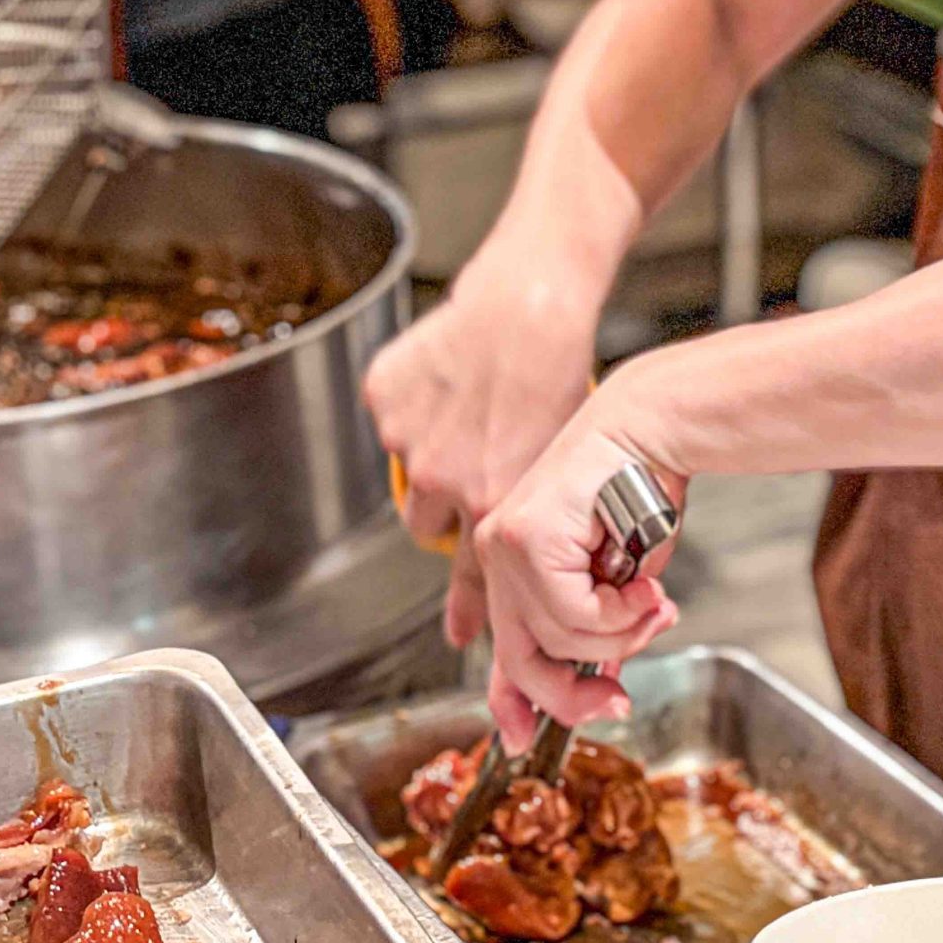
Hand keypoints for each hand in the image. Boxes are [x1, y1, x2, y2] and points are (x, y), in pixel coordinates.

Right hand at [365, 259, 602, 648]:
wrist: (530, 306)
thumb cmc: (556, 371)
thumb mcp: (558, 455)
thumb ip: (529, 505)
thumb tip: (524, 543)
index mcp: (490, 499)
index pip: (470, 574)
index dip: (465, 609)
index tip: (461, 637)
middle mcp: (441, 479)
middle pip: (424, 519)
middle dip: (443, 501)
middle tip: (467, 462)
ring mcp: (407, 437)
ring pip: (408, 462)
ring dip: (430, 444)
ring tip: (467, 406)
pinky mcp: (385, 396)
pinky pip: (393, 412)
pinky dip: (414, 399)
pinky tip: (450, 375)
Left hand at [472, 379, 685, 748]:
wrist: (650, 429)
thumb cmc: (641, 491)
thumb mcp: (619, 581)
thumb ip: (598, 629)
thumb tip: (604, 683)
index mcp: (511, 567)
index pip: (499, 650)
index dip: (510, 704)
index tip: (523, 738)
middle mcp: (496, 557)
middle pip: (521, 663)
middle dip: (577, 695)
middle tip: (619, 699)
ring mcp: (503, 547)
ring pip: (559, 641)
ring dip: (620, 636)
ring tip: (652, 604)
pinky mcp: (524, 539)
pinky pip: (575, 615)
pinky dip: (619, 613)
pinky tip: (643, 587)